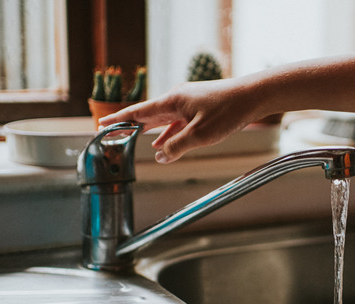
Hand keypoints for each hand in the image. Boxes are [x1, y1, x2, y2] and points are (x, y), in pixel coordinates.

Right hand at [98, 79, 257, 163]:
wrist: (253, 96)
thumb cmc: (228, 112)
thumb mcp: (200, 135)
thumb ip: (177, 146)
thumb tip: (160, 156)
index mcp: (171, 101)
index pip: (137, 112)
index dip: (118, 119)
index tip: (101, 125)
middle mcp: (176, 99)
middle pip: (147, 114)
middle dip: (130, 125)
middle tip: (112, 133)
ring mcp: (188, 101)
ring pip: (163, 119)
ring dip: (149, 131)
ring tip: (133, 141)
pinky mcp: (199, 106)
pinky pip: (177, 121)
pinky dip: (168, 132)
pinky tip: (164, 143)